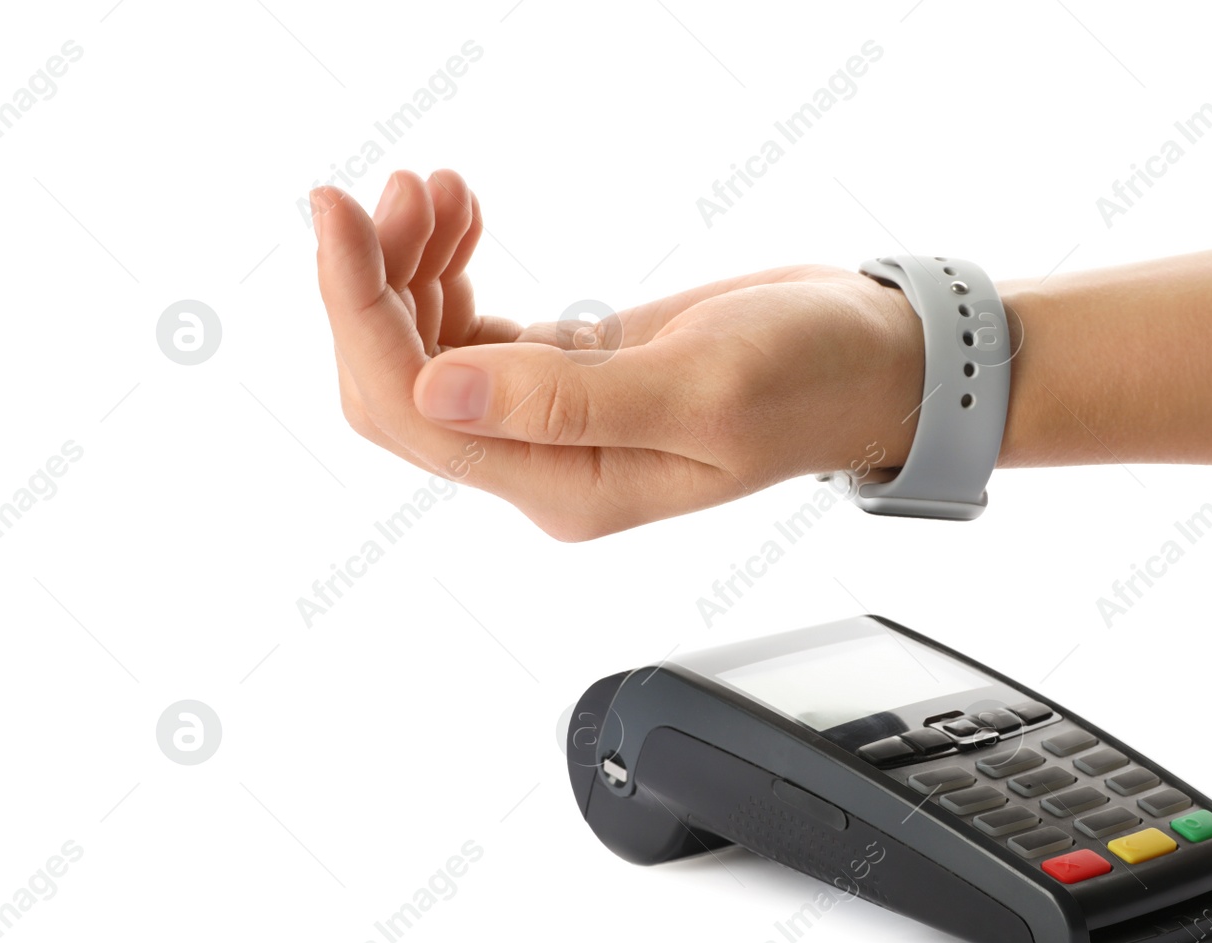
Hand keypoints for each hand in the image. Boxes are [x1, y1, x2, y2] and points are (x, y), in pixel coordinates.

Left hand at [313, 170, 923, 539]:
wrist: (871, 359)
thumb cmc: (815, 378)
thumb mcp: (702, 387)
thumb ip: (569, 401)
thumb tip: (444, 389)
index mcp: (567, 485)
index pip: (415, 410)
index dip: (357, 310)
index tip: (340, 213)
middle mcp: (546, 462)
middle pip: (399, 383)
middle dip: (372, 284)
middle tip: (395, 190)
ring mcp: (550, 418)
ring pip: (424, 349)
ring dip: (408, 264)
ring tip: (439, 188)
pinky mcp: (566, 370)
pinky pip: (467, 327)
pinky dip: (445, 265)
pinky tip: (464, 213)